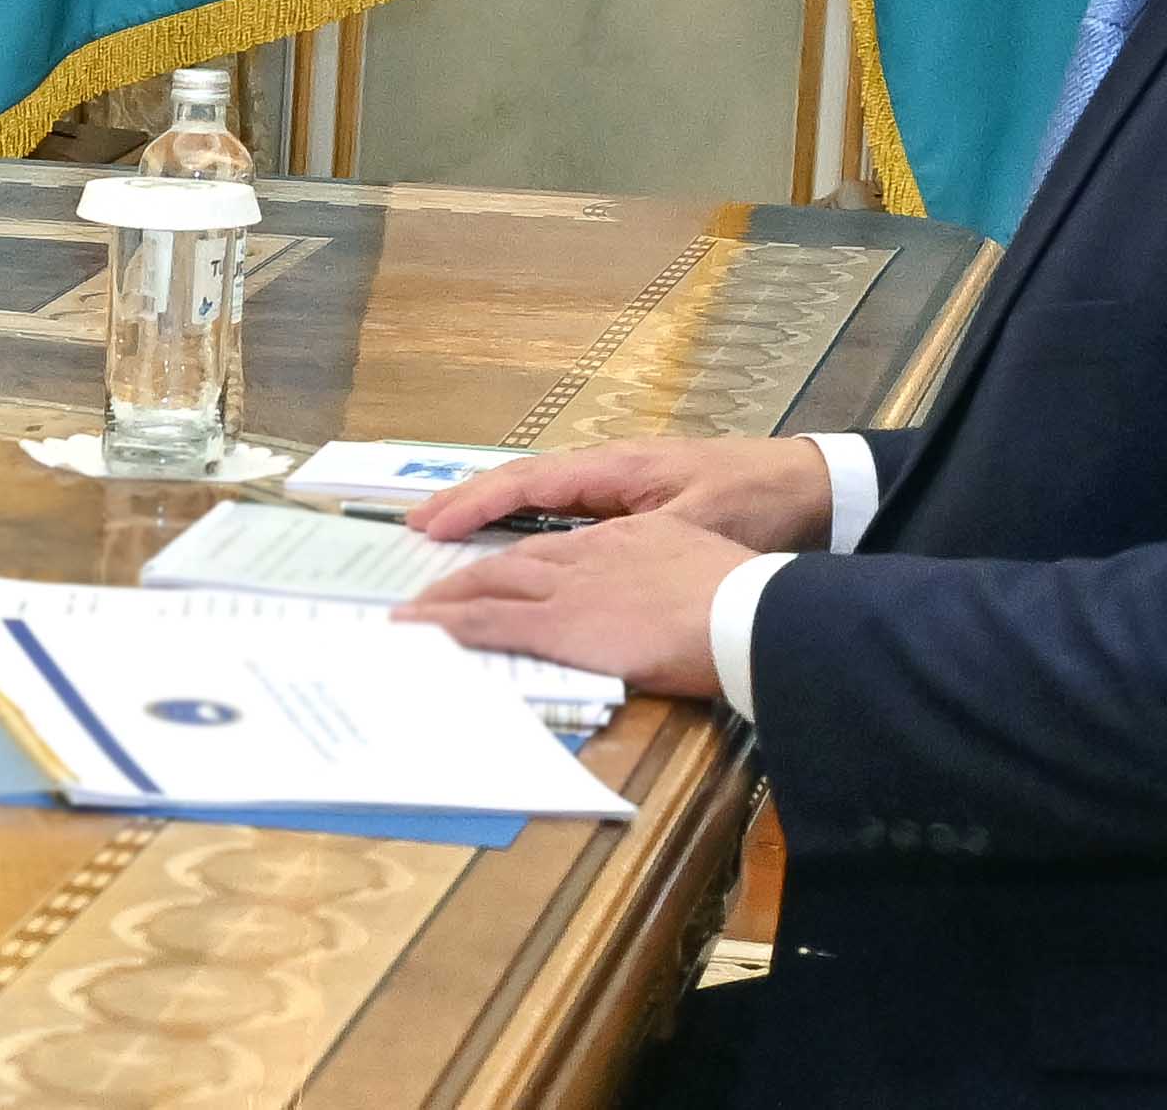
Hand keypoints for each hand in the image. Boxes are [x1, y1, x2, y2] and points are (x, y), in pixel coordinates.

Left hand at [394, 512, 755, 697]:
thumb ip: (673, 580)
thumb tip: (669, 603)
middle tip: (431, 585)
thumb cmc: (747, 596)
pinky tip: (418, 628)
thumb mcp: (705, 569)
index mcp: (627, 538)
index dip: (521, 556)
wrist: (752, 608)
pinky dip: (447, 623)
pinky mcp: (558, 621)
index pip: (558, 544)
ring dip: (446, 598)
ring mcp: (569, 586)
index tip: (498, 566)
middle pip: (512, 557)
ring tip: (413, 611)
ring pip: (489, 584)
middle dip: (467, 570)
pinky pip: (487, 620)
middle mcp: (588, 554)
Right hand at [406, 434, 834, 552]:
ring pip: (539, 494)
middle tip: (414, 529)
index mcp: (617, 468)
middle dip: (465, 503)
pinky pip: (564, 509)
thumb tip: (576, 563)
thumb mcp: (697, 526)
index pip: (528, 483)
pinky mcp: (636, 501)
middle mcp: (609, 469)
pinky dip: (526, 521)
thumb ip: (637, 542)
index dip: (475, 504)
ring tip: (445, 534)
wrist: (816, 487)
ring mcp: (621, 483)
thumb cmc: (760, 503)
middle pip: (521, 483)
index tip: (429, 527)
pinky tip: (512, 542)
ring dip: (491, 512)